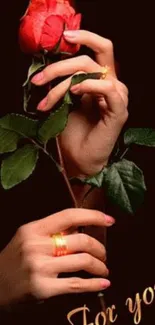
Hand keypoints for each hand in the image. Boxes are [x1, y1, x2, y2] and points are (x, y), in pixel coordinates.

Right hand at [0, 209, 113, 305]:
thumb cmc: (14, 260)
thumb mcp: (27, 238)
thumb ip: (52, 232)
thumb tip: (81, 228)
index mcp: (33, 229)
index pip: (69, 215)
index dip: (92, 216)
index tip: (109, 220)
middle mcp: (36, 246)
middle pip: (80, 240)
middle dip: (99, 248)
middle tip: (104, 254)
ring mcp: (39, 267)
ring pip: (82, 261)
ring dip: (99, 266)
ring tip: (103, 269)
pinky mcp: (43, 288)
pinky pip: (76, 284)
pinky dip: (94, 284)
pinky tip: (103, 283)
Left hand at [31, 30, 127, 176]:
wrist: (78, 158)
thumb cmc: (72, 132)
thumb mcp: (65, 100)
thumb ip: (65, 81)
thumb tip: (50, 66)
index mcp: (100, 80)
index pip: (98, 49)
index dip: (85, 37)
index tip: (63, 36)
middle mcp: (111, 84)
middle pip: (89, 59)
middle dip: (59, 67)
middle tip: (38, 80)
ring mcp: (117, 97)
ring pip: (92, 72)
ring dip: (64, 84)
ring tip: (48, 101)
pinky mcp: (119, 111)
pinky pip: (108, 88)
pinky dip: (90, 85)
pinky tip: (75, 91)